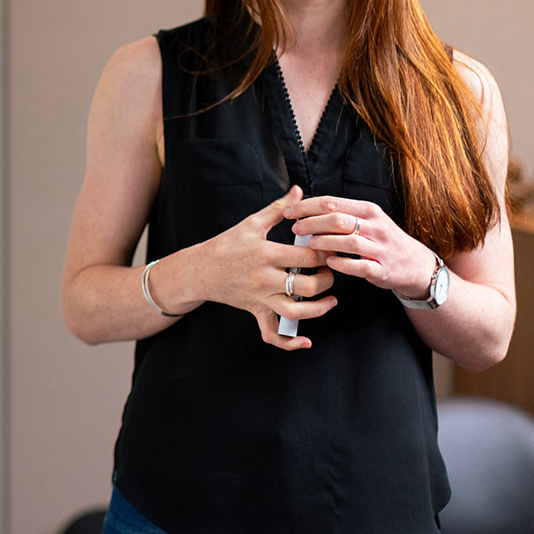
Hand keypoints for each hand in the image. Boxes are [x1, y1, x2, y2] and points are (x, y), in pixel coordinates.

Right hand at [184, 186, 336, 349]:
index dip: (325, 253)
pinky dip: (289, 343)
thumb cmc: (227, 244)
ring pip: (296, 313)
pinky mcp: (256, 312)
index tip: (333, 247)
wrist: (199, 270)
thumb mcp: (252, 223)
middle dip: (327, 279)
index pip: (307, 257)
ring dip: (319, 310)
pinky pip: (273, 334)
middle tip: (333, 270)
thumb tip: (299, 191)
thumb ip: (279, 208)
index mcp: (267, 254)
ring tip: (331, 300)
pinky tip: (306, 341)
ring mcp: (261, 299)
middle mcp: (265, 279)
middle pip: (307, 286)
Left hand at [284, 195, 436, 298]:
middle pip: (338, 219)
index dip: (307, 206)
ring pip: (348, 241)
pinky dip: (343, 264)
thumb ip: (342, 214)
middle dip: (312, 222)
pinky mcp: (382, 269)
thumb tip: (308, 210)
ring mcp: (380, 248)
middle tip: (295, 227)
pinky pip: (360, 265)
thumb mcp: (368, 220)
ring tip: (309, 244)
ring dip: (325, 241)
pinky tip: (329, 262)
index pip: (332, 202)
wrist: (414, 263)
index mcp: (368, 210)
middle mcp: (375, 226)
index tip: (290, 211)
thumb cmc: (383, 240)